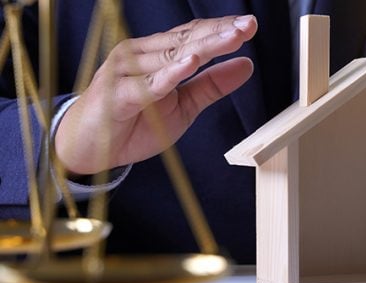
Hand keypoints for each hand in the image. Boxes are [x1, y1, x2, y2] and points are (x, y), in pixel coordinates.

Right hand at [55, 15, 257, 174]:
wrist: (90, 148)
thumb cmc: (135, 123)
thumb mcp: (184, 105)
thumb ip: (212, 85)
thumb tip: (247, 64)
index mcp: (157, 54)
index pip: (193, 34)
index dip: (221, 29)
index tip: (250, 25)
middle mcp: (140, 55)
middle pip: (185, 40)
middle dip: (219, 33)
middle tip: (248, 26)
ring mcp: (126, 71)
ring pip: (170, 56)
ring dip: (203, 47)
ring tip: (231, 38)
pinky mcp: (117, 94)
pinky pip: (148, 83)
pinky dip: (170, 73)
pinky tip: (190, 63)